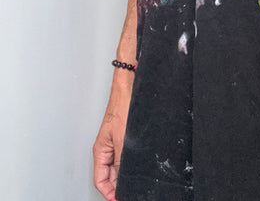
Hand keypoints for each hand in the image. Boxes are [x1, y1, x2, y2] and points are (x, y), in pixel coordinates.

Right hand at [93, 75, 132, 199]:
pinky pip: (127, 157)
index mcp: (101, 150)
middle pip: (110, 176)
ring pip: (119, 167)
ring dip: (126, 176)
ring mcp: (118, 142)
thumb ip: (123, 161)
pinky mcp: (127, 137)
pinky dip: (132, 165)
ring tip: (136, 183)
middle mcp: (108, 148)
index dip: (109, 193)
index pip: (100, 180)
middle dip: (118, 187)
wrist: (130, 88)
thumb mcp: (123, 139)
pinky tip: (141, 167)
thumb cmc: (123, 106)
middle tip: (130, 193)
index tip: (119, 199)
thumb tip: (125, 180)